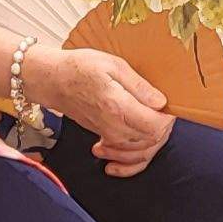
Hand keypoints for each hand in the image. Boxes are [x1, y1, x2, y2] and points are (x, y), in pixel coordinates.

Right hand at [38, 46, 172, 173]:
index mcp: (119, 107)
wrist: (53, 81)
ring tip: (153, 120)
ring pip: (140, 151)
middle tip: (164, 109)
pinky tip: (139, 147)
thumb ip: (139, 85)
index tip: (169, 106)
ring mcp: (108, 135)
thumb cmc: (80, 69)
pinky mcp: (104, 137)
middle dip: (163, 127)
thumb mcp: (113, 65)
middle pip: (152, 140)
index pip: (156, 126)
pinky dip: (134, 156)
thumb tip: (161, 102)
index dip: (168, 118)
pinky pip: (125, 155)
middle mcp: (114, 127)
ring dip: (152, 139)